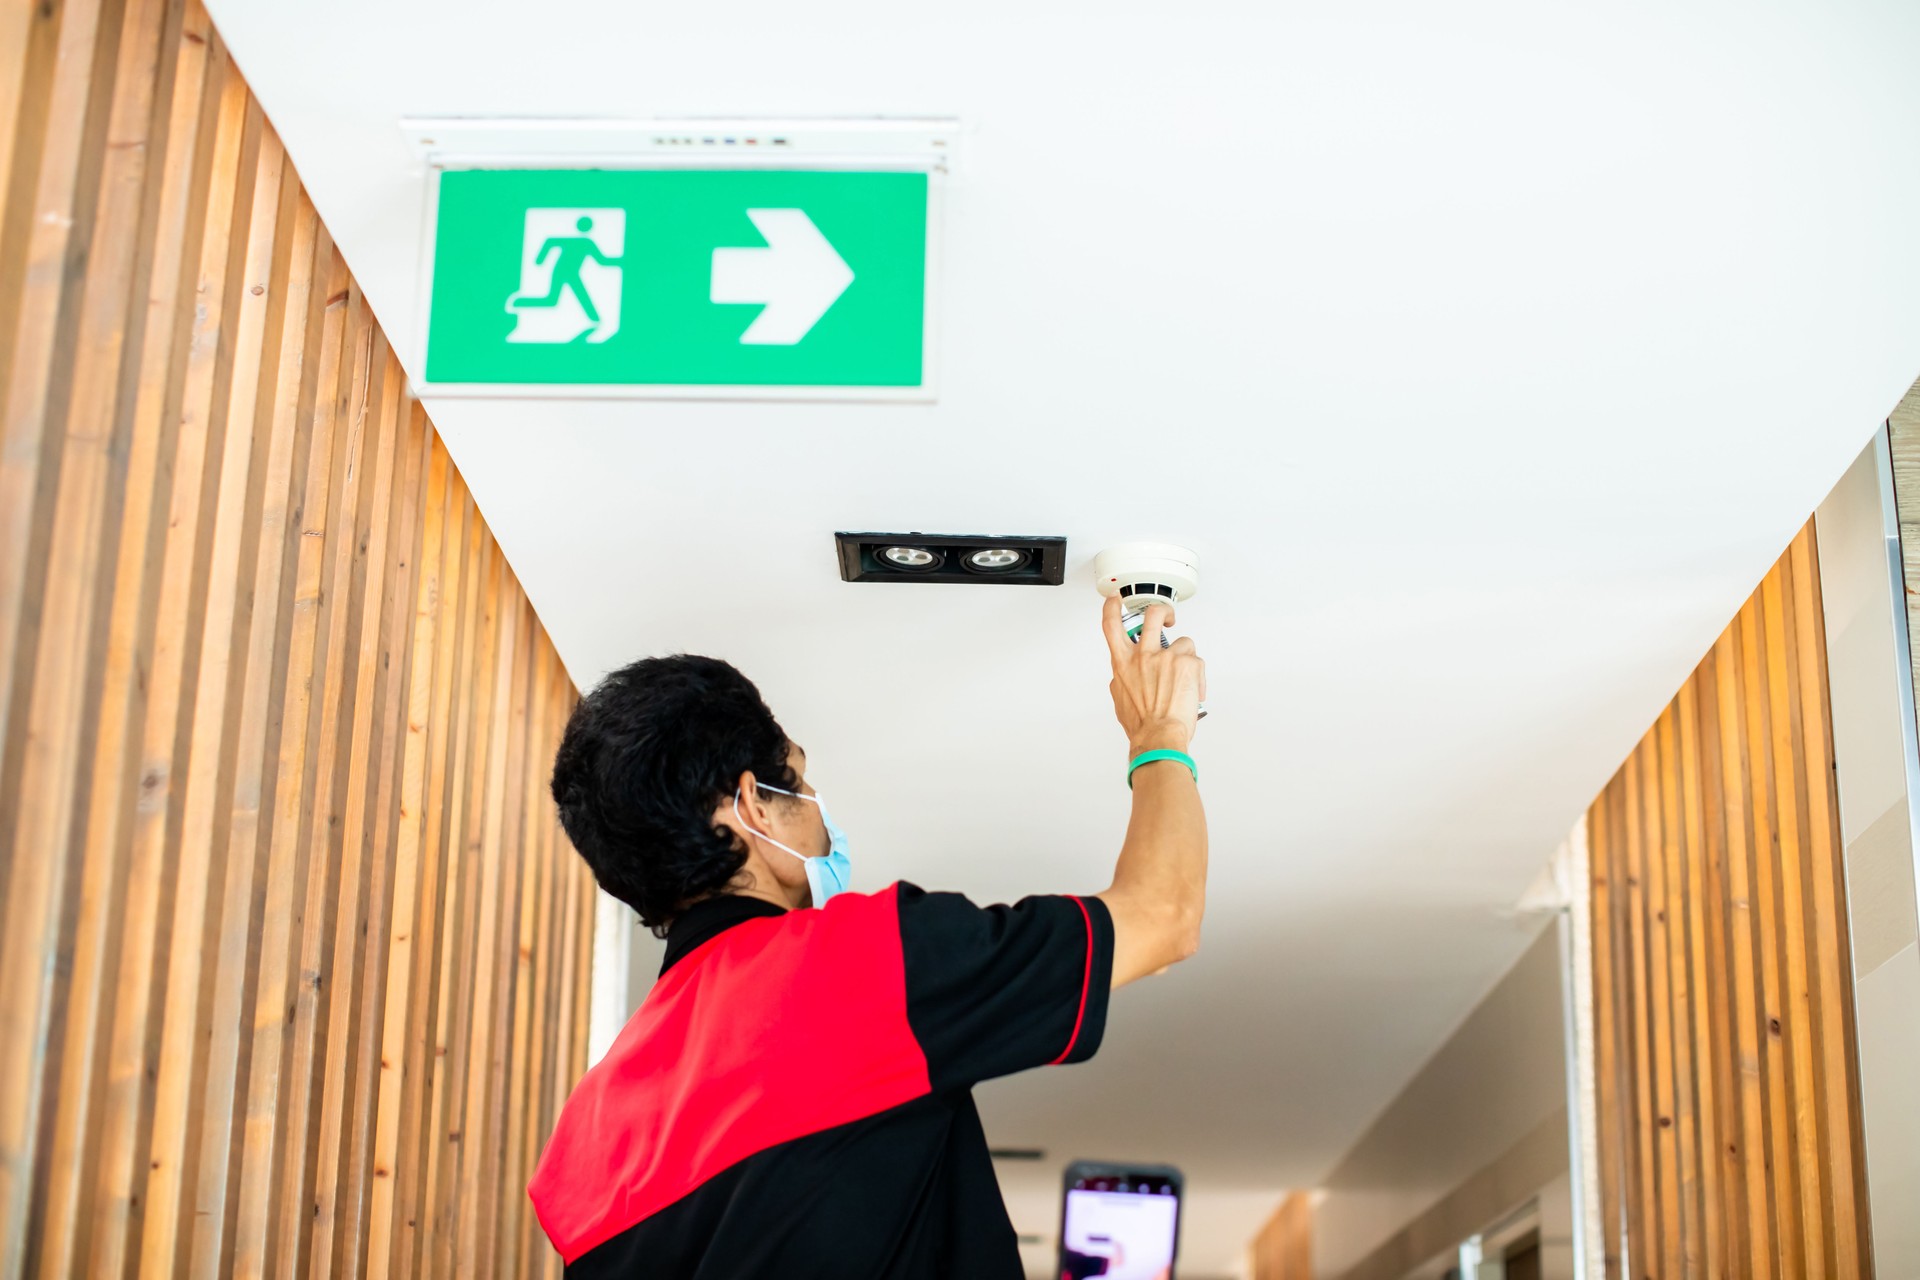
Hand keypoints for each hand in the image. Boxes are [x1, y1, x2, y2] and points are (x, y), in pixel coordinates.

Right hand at [1102, 595, 1205, 754]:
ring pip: (1183, 642)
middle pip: (1152, 615)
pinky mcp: (1187, 663)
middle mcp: (1143, 655)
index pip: (1112, 624)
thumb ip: (1124, 678)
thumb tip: (1128, 673)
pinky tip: (1193, 690)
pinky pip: (1197, 662)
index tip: (1116, 599)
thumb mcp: (1121, 697)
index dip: (1113, 606)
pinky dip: (1198, 677)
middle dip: (1162, 611)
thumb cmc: (1141, 723)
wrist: (1159, 735)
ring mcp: (1165, 657)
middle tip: (1168, 617)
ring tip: (1185, 677)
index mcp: (1122, 663)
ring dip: (1186, 658)